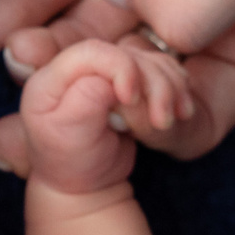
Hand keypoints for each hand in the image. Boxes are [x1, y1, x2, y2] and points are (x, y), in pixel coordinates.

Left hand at [0, 36, 192, 194]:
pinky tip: (181, 111)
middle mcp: (80, 68)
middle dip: (152, 86)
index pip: (92, 52)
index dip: (119, 68)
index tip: (131, 99)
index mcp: (52, 78)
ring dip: (169, 89)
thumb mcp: (68, 138)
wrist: (84, 182)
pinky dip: (176, 88)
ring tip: (170, 122)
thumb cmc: (70, 163)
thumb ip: (84, 104)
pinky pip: (161, 71)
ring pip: (150, 61)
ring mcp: (107, 72)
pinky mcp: (129, 80)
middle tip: (162, 122)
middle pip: (128, 55)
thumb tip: (108, 79)